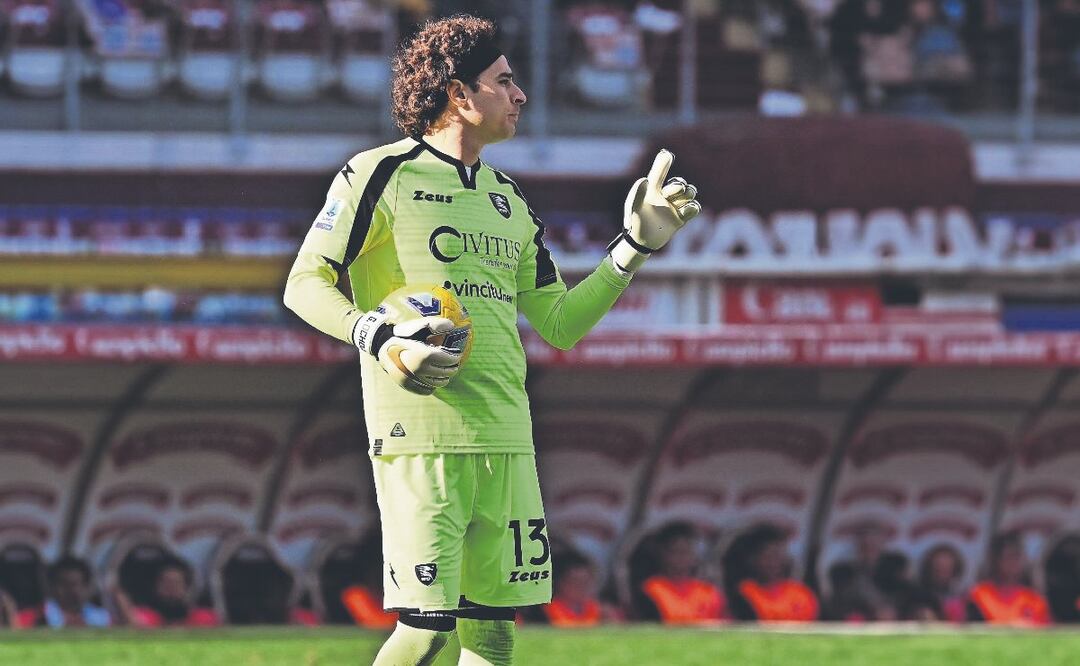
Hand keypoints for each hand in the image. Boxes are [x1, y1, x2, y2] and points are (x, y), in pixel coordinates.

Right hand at [353, 310, 461, 395]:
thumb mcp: (418, 325)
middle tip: (454, 365)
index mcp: (422, 354)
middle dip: (451, 369)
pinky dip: (431, 388)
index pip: (446, 360)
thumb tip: (452, 326)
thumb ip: (435, 324)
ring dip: (443, 379)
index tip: (457, 355)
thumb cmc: (402, 333)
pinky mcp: (405, 384)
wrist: (380, 343)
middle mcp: (417, 369)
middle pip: (443, 373)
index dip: (454, 358)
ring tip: (445, 374)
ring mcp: (410, 378)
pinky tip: (433, 382)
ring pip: (435, 383)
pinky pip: (423, 390)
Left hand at [608, 149, 701, 272]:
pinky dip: (692, 208)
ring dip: (688, 194)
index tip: (667, 154)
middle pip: (679, 184)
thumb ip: (637, 193)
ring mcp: (674, 207)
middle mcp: (665, 196)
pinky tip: (685, 211)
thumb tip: (644, 179)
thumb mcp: (633, 207)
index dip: (663, 163)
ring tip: (681, 202)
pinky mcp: (680, 219)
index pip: (659, 173)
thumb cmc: (634, 222)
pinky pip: (694, 208)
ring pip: (689, 193)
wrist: (641, 242)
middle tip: (672, 192)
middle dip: (678, 186)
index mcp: (652, 190)